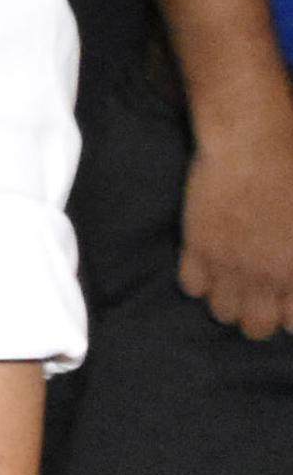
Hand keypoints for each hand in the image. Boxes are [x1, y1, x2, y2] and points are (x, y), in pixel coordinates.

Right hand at [180, 104, 292, 336]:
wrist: (253, 146)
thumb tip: (292, 273)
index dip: (289, 314)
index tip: (286, 300)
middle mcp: (265, 277)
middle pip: (255, 328)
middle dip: (259, 317)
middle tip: (261, 296)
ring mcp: (228, 263)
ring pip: (221, 312)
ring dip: (228, 300)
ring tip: (233, 281)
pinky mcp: (197, 245)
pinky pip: (191, 286)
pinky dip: (200, 280)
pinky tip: (210, 263)